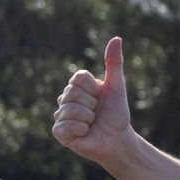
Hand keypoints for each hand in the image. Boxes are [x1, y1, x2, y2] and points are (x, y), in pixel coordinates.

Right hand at [52, 36, 132, 163]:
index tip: (100, 98)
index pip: (78, 77)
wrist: (119, 140)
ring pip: (70, 109)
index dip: (93, 89)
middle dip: (91, 105)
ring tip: (92, 124)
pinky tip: (85, 133)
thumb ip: (114, 63)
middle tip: (97, 113)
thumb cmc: (117, 114)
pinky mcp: (60, 133)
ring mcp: (61, 115)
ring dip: (88, 118)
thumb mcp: (117, 87)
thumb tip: (116, 38)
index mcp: (77, 86)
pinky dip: (80, 130)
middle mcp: (65, 99)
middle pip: (72, 92)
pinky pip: (65, 125)